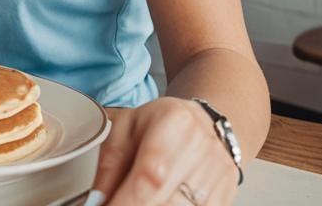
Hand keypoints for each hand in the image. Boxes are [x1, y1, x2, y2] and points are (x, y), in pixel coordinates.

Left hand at [90, 98, 238, 204]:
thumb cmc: (162, 123)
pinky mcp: (225, 198)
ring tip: (133, 198)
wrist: (205, 124)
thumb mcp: (126, 129)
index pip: (149, 176)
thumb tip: (96, 200)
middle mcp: (202, 151)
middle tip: (114, 202)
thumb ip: (108, 165)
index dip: (124, 202)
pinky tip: (156, 201)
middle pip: (165, 201)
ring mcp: (218, 178)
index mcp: (174, 124)